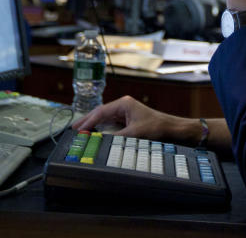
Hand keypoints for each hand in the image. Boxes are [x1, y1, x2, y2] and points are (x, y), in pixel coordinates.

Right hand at [73, 96, 198, 141]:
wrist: (173, 130)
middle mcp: (123, 106)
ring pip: (104, 118)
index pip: (100, 112)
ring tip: (80, 132)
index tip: (77, 130)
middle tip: (73, 129)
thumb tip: (98, 142)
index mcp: (124, 104)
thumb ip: (115, 138)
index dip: (88, 121)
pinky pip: (111, 123)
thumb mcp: (134, 134)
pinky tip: (95, 134)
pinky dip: (101, 128)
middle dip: (87, 121)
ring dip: (93, 125)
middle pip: (100, 113)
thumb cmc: (157, 128)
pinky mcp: (128, 120)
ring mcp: (126, 112)